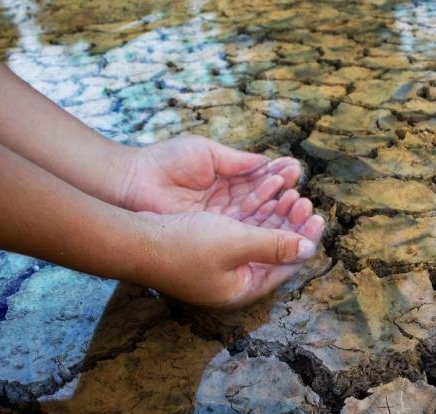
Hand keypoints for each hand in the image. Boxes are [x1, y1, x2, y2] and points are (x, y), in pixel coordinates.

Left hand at [118, 135, 302, 218]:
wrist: (132, 182)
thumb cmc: (164, 163)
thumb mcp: (206, 154)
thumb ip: (237, 161)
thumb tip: (267, 163)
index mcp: (226, 181)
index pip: (260, 182)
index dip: (279, 178)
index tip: (296, 171)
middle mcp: (226, 204)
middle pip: (264, 204)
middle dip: (285, 199)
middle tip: (302, 194)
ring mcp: (220, 222)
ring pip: (258, 220)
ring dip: (279, 214)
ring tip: (297, 203)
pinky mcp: (212, 236)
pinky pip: (243, 233)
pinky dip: (262, 226)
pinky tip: (280, 218)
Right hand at [139, 207, 324, 307]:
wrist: (134, 239)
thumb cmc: (184, 245)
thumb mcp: (237, 243)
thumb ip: (275, 245)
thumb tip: (309, 248)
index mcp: (244, 288)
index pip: (286, 266)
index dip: (305, 240)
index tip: (319, 217)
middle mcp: (234, 280)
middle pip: (275, 250)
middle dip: (291, 224)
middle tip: (304, 201)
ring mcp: (220, 265)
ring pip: (259, 236)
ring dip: (275, 214)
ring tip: (289, 192)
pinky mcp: (208, 247)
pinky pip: (242, 228)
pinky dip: (255, 212)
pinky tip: (265, 194)